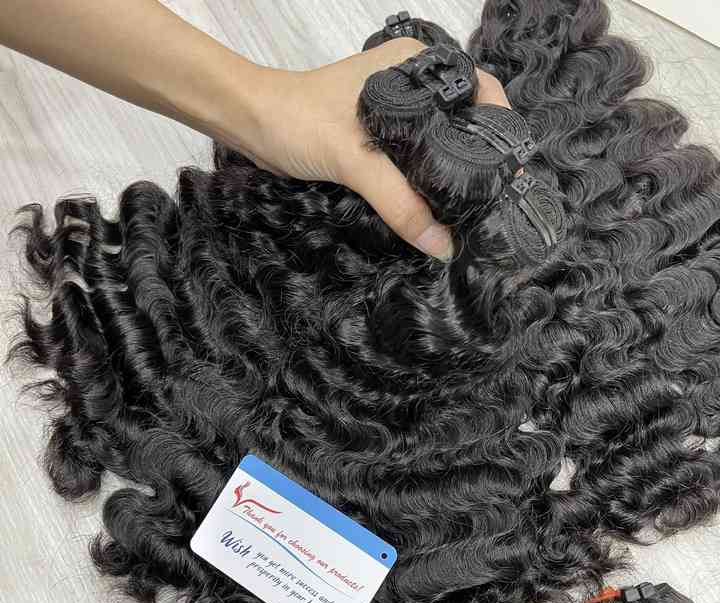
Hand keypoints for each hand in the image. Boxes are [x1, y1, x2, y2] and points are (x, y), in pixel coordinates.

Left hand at [225, 38, 511, 260]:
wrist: (252, 126)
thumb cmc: (299, 121)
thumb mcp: (355, 159)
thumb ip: (399, 202)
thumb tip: (441, 245)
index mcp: (417, 66)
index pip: (479, 91)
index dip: (500, 128)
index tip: (510, 169)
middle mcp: (412, 85)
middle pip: (462, 123)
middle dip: (478, 159)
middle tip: (492, 199)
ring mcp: (396, 112)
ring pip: (438, 144)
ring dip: (450, 175)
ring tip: (470, 210)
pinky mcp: (378, 138)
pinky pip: (413, 161)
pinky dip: (424, 183)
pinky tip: (433, 209)